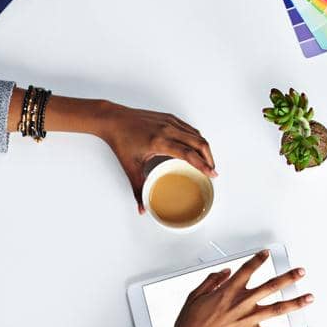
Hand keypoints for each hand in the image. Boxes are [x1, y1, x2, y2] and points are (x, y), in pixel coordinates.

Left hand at [98, 104, 215, 210]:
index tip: (212, 173)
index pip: (188, 154)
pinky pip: (189, 128)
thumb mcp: (130, 167)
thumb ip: (138, 189)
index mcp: (160, 142)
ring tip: (206, 161)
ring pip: (196, 134)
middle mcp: (168, 129)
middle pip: (198, 142)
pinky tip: (196, 147)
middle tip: (212, 170)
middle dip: (209, 157)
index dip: (203, 165)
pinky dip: (196, 138)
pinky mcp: (169, 118)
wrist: (114, 119)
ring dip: (204, 148)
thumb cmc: (121, 140)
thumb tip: (143, 208)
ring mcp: (169, 121)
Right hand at [165, 250, 311, 326]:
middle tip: (300, 272)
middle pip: (271, 286)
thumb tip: (225, 272)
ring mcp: (247, 321)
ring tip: (309, 298)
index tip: (266, 254)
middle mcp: (241, 303)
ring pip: (277, 309)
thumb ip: (211, 281)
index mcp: (228, 291)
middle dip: (288, 277)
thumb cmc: (188, 325)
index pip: (247, 270)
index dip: (258, 260)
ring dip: (295, 302)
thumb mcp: (195, 296)